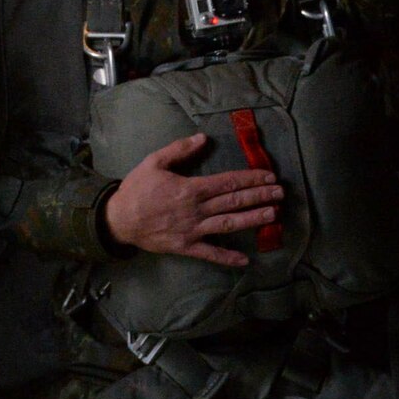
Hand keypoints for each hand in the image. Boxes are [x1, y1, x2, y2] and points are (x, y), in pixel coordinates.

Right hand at [103, 133, 283, 266]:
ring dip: (252, 220)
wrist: (118, 220)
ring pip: (228, 224)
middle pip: (234, 201)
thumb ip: (179, 149)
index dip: (250, 178)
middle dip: (259, 196)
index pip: (227, 182)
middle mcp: (196, 209)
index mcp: (191, 188)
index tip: (268, 176)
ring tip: (273, 215)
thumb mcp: (153, 162)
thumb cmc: (136, 189)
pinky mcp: (186, 247)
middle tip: (280, 193)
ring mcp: (193, 230)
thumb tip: (203, 138)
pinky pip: (210, 254)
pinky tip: (245, 260)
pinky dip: (227, 257)